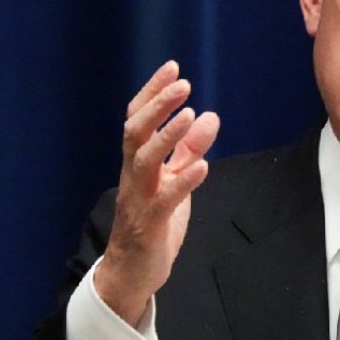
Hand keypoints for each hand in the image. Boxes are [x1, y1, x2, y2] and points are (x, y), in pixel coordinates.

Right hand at [94, 60, 219, 325]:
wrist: (131, 272)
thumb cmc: (152, 221)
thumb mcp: (174, 180)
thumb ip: (189, 150)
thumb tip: (209, 116)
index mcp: (137, 162)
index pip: (138, 119)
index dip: (153, 92)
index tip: (173, 67)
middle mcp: (133, 175)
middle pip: (136, 132)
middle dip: (158, 105)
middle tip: (183, 84)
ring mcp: (139, 198)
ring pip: (144, 161)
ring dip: (167, 136)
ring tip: (190, 115)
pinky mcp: (150, 224)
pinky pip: (164, 199)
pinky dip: (183, 181)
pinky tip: (202, 166)